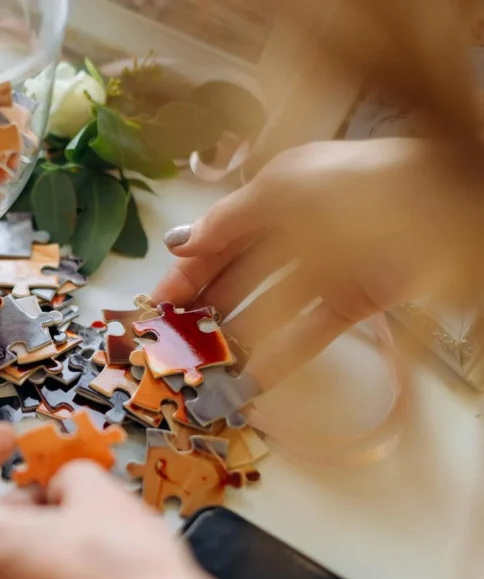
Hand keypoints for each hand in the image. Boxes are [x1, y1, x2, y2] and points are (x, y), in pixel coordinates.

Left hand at [0, 423, 275, 578]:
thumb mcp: (94, 492)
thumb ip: (67, 476)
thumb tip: (68, 484)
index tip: (3, 441)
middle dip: (21, 499)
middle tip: (61, 484)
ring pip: (4, 565)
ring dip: (37, 536)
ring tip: (89, 521)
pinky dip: (50, 574)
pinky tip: (95, 562)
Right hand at [151, 138, 482, 388]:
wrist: (442, 201)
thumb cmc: (356, 183)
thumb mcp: (280, 188)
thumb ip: (227, 220)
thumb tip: (179, 244)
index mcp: (273, 195)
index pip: (215, 240)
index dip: (184, 272)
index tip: (155, 308)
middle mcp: (294, 230)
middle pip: (236, 276)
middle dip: (203, 307)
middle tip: (173, 342)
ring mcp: (323, 267)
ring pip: (266, 307)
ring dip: (235, 335)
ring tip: (206, 366)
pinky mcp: (353, 300)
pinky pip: (307, 331)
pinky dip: (281, 354)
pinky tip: (253, 377)